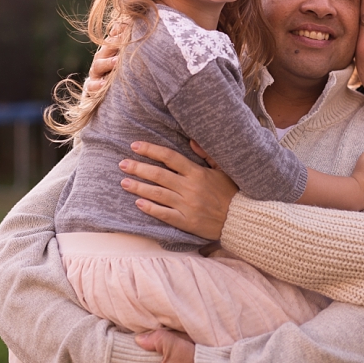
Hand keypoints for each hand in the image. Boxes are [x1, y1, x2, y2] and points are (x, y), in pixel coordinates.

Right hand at [82, 22, 127, 98]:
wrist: (103, 93)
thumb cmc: (117, 73)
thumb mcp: (122, 58)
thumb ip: (126, 44)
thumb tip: (131, 23)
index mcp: (108, 51)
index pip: (112, 40)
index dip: (119, 34)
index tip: (127, 29)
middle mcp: (100, 60)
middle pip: (105, 49)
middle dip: (114, 45)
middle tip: (123, 40)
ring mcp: (95, 74)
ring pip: (98, 65)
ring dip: (107, 63)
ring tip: (116, 62)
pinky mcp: (91, 87)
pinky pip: (91, 86)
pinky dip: (97, 85)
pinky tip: (103, 84)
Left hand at [119, 140, 237, 240]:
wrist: (241, 219)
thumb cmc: (232, 192)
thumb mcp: (223, 169)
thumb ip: (207, 154)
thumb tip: (191, 140)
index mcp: (197, 172)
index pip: (169, 157)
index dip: (151, 150)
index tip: (135, 146)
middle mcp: (190, 187)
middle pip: (159, 175)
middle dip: (138, 168)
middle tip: (122, 164)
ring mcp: (187, 205)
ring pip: (158, 194)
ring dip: (139, 187)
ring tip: (124, 182)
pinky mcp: (186, 221)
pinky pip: (164, 214)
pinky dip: (151, 208)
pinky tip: (138, 203)